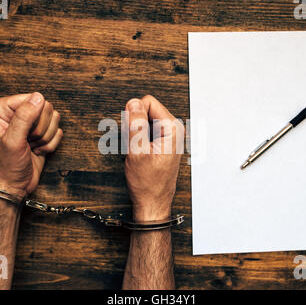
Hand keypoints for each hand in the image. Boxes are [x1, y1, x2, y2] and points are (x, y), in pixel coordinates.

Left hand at [0, 92, 62, 196]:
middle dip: (40, 130)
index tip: (23, 134)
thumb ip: (24, 117)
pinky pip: (58, 131)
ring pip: (54, 119)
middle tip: (27, 142)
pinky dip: (50, 144)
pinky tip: (37, 150)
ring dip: (45, 138)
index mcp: (3, 109)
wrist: (14, 185)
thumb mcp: (13, 141)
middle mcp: (17, 112)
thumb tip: (38, 97)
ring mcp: (31, 122)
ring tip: (31, 146)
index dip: (33, 118)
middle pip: (45, 108)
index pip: (32, 100)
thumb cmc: (6, 166)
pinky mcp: (43, 132)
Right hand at [124, 95, 184, 221]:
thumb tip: (133, 102)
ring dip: (134, 134)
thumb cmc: (148, 183)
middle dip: (134, 125)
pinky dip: (137, 140)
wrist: (153, 203)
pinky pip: (144, 132)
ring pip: (143, 122)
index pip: (147, 102)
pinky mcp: (162, 143)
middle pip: (145, 110)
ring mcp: (168, 136)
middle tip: (134, 146)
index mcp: (172, 128)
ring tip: (136, 152)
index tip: (132, 133)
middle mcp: (173, 130)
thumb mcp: (137, 150)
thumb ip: (135, 123)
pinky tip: (137, 154)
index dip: (134, 115)